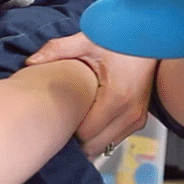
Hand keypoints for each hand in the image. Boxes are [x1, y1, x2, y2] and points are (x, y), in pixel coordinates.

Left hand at [26, 32, 156, 156]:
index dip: (67, 129)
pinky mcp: (140, 119)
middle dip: (75, 139)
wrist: (153, 37)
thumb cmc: (122, 38)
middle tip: (61, 120)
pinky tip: (91, 118)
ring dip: (89, 138)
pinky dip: (101, 134)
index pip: (84, 134)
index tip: (55, 116)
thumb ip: (58, 50)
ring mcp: (137, 118)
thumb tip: (30, 62)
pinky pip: (115, 138)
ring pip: (105, 145)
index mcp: (116, 98)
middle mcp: (130, 113)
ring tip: (75, 119)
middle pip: (93, 146)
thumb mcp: (88, 40)